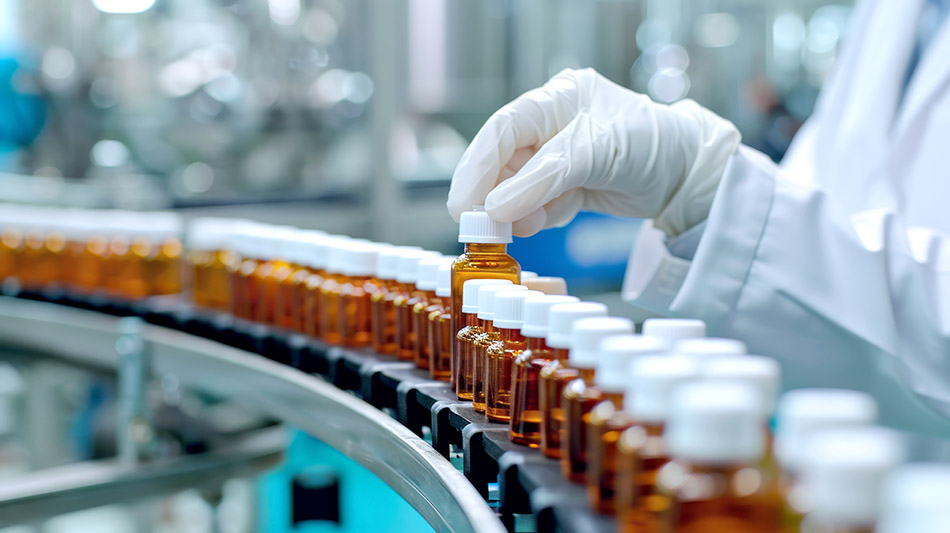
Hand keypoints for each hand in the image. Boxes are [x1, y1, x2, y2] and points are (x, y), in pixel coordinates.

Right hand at [446, 68, 740, 236]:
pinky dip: (538, 217)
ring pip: (518, 186)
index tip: (463, 203)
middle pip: (504, 160)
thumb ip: (542, 180)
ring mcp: (561, 156)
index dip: (477, 167)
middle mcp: (554, 125)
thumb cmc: (651, 144)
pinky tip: (545, 221)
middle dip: (491, 194)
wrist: (691, 176)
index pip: (502, 130)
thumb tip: (494, 208)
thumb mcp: (594, 154)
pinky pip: (539, 204)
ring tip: (518, 228)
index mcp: (558, 100)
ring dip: (515, 210)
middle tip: (477, 226)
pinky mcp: (570, 184)